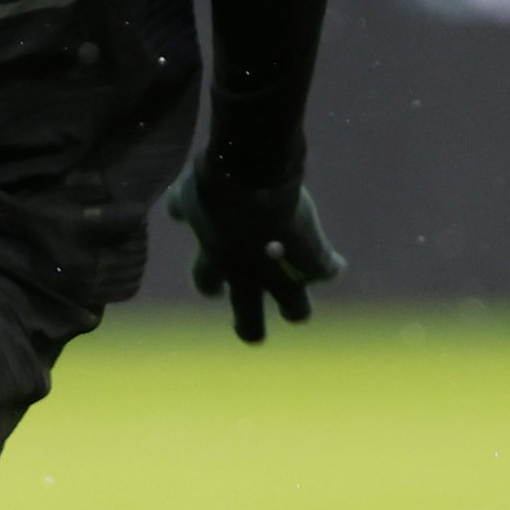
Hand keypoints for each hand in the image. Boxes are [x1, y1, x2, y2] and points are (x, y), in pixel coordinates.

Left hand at [169, 167, 340, 343]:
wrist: (252, 180)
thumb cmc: (214, 185)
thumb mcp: (192, 193)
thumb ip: (184, 205)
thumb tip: (175, 211)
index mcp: (215, 259)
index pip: (207, 283)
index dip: (211, 285)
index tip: (215, 286)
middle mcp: (247, 276)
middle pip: (248, 324)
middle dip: (249, 328)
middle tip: (251, 329)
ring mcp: (281, 273)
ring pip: (296, 311)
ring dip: (297, 309)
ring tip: (299, 308)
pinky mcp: (311, 260)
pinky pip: (328, 271)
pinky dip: (331, 266)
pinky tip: (334, 263)